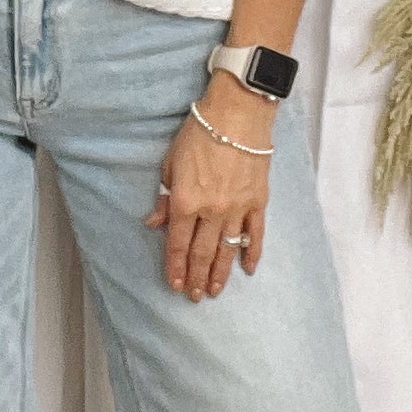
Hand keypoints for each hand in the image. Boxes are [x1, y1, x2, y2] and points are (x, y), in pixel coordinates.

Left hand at [147, 71, 273, 299]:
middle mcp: (211, 211)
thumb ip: (164, 197)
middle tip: (193, 296)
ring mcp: (237, 208)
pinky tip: (248, 270)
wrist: (236, 115)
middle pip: (201, 252)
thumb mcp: (170, 163)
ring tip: (213, 291)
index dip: (174, 266)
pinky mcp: (257, 201)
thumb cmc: (198, 134)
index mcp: (185, 201)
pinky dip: (252, 253)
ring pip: (227, 250)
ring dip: (219, 273)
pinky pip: (255, 234)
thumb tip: (154, 222)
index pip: (177, 243)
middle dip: (195, 277)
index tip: (173, 284)